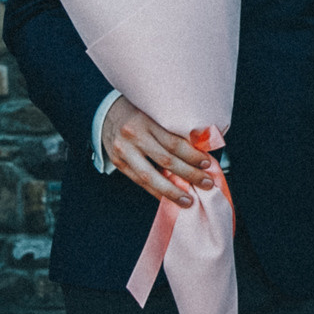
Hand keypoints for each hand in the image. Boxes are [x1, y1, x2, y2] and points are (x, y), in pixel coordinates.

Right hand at [101, 98, 215, 207]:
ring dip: (172, 191)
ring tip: (188, 200)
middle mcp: (134, 136)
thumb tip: (199, 151)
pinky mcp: (118, 163)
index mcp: (146, 121)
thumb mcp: (154, 114)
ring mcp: (123, 151)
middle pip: (166, 160)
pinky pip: (139, 182)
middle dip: (189, 174)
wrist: (105, 113)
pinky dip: (155, 192)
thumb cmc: (137, 114)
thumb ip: (171, 131)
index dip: (192, 155)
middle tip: (206, 183)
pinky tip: (168, 199)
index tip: (207, 163)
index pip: (174, 142)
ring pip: (150, 177)